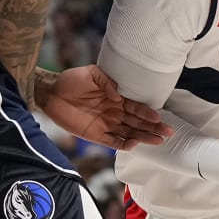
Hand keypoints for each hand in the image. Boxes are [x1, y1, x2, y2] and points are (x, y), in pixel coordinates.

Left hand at [38, 65, 171, 150]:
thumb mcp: (91, 74)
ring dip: (143, 137)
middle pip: (137, 123)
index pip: (136, 108)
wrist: (51, 93)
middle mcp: (114, 113)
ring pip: (129, 133)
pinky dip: (123, 144)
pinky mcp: (95, 135)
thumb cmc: (72, 80)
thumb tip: (119, 95)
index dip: (148, 114)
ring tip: (157, 141)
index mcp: (116, 99)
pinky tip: (134, 145)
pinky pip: (112, 142)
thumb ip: (107, 82)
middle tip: (167, 133)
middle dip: (152, 128)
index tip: (160, 118)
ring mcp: (105, 125)